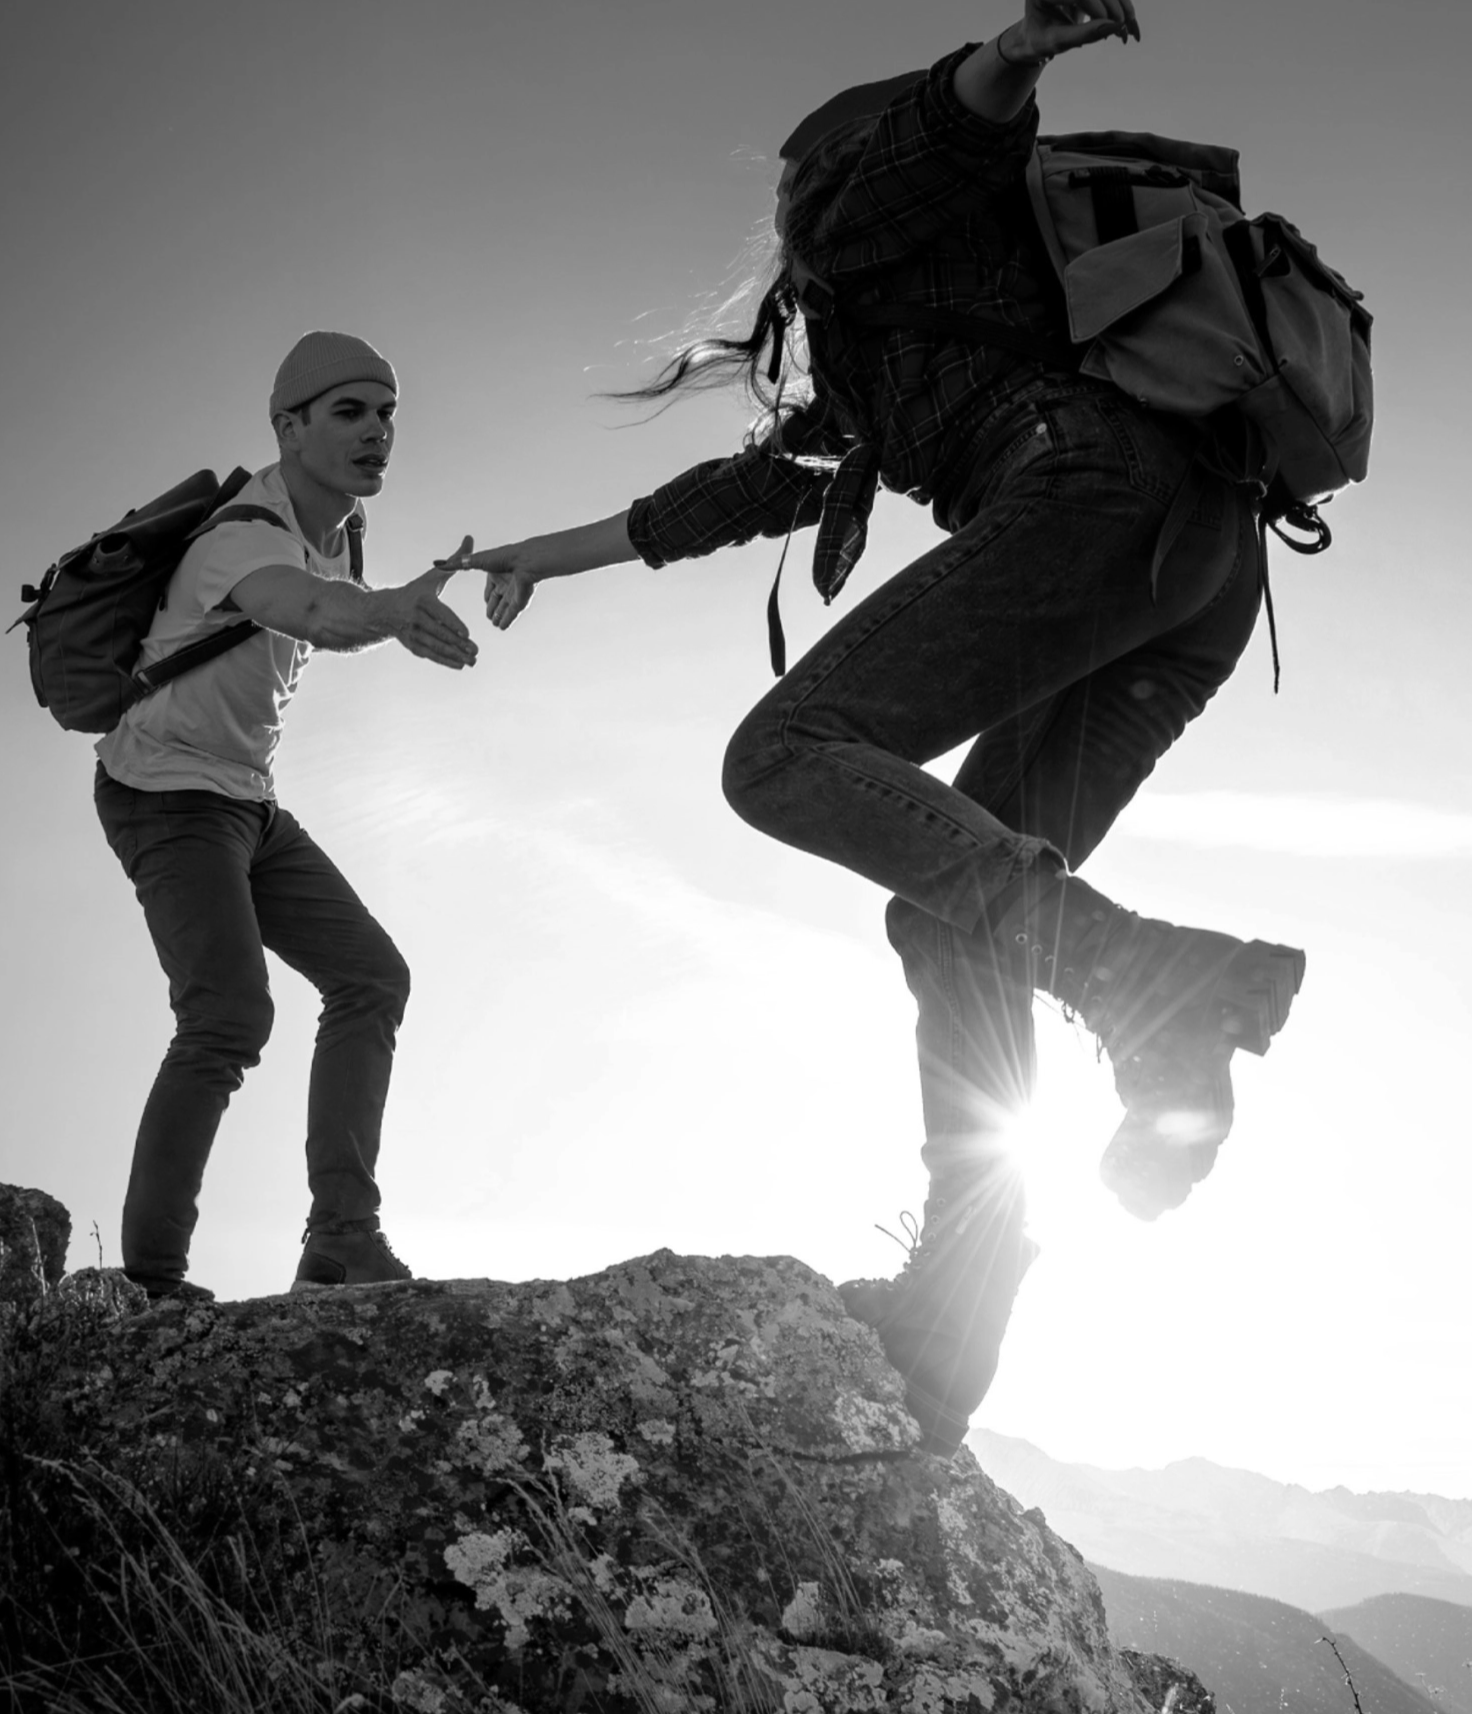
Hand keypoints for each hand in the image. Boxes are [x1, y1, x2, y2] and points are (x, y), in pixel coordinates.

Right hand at [391, 550, 478, 668]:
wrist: (384, 611)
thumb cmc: (416, 591)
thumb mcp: (432, 576)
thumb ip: (453, 561)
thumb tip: (470, 539)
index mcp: (423, 600)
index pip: (440, 613)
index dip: (453, 624)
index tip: (467, 633)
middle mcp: (416, 618)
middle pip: (440, 633)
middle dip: (458, 644)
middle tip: (476, 651)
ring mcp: (413, 633)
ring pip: (436, 647)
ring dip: (454, 656)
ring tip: (473, 661)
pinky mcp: (412, 646)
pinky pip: (430, 655)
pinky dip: (445, 661)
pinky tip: (460, 666)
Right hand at [464, 541, 548, 630]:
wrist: (526, 561)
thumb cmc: (504, 556)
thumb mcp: (477, 561)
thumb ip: (458, 564)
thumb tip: (438, 563)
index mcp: (496, 572)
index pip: (490, 587)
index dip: (487, 594)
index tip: (485, 601)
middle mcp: (506, 582)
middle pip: (497, 598)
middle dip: (493, 607)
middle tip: (489, 617)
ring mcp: (514, 593)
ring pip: (504, 608)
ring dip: (499, 615)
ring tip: (494, 623)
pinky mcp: (520, 602)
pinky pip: (511, 614)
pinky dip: (506, 620)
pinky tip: (501, 627)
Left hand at [1015, 0, 1139, 57]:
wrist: (1035, 33)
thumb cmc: (1041, 40)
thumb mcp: (1057, 42)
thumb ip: (1084, 34)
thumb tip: (1115, 27)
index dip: (1098, 8)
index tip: (1113, 26)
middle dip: (1115, 7)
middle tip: (1126, 29)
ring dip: (1122, 6)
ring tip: (1130, 30)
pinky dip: (1120, 6)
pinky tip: (1127, 24)